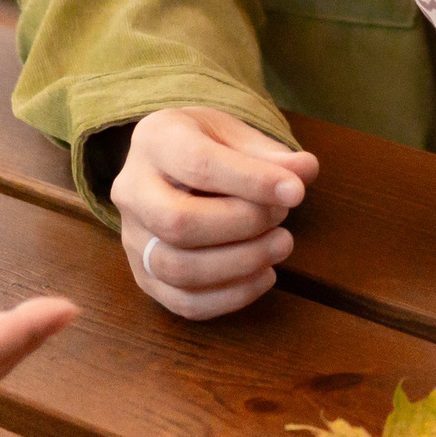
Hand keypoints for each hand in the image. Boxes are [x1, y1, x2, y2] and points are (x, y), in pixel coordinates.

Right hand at [111, 107, 318, 319]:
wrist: (171, 163)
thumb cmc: (209, 145)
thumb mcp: (238, 135)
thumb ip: (270, 155)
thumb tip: (305, 171)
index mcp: (154, 138)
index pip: (197, 164)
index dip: (251, 182)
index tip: (296, 192)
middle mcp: (131, 189)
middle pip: (177, 223)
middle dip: (242, 225)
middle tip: (283, 216)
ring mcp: (131, 237)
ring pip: (176, 268)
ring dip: (240, 264)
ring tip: (281, 245)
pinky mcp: (143, 275)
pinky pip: (182, 302)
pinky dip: (231, 296)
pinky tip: (264, 275)